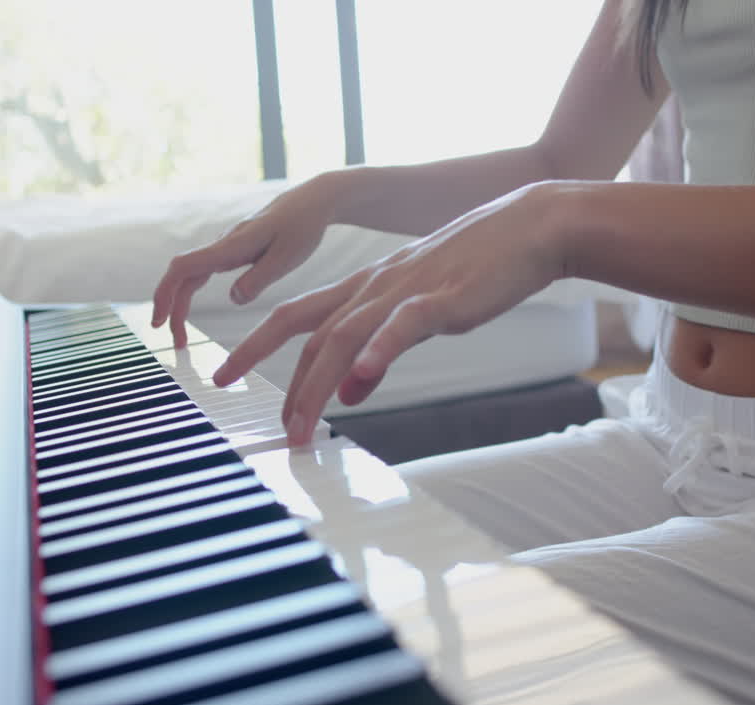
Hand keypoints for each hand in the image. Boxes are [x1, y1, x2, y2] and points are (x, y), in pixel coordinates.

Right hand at [151, 173, 350, 347]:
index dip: (166, 292)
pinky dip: (191, 294)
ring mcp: (224, 248)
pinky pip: (201, 273)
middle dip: (171, 308)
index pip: (185, 266)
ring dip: (180, 305)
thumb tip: (234, 299)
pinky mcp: (231, 251)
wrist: (311, 202)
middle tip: (177, 343)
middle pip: (181, 275)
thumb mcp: (287, 257)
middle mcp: (222, 245)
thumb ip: (259, 279)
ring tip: (182, 337)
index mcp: (232, 245)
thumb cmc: (302, 227)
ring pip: (190, 276)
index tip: (159, 321)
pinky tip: (189, 310)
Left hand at [212, 182, 572, 445]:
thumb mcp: (418, 314)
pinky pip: (404, 326)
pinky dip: (379, 352)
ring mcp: (406, 291)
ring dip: (316, 384)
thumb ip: (380, 348)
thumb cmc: (476, 272)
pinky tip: (361, 380)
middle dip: (262, 360)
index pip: (298, 319)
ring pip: (345, 335)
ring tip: (298, 426)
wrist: (529, 228)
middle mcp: (374, 288)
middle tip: (230, 394)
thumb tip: (350, 391)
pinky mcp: (444, 299)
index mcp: (366, 289)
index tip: (225, 374)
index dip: (257, 346)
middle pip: (305, 326)